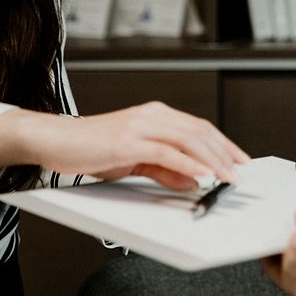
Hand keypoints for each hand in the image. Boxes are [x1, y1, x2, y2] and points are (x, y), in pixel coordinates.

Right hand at [0, 102, 249, 190]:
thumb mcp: (134, 161)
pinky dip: (189, 164)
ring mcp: (140, 126)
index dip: (223, 144)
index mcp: (154, 115)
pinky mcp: (129, 141)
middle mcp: (151, 115)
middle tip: (240, 172)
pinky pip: (167, 152)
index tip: (239, 161)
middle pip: (199, 131)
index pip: (198, 127)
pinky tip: (202, 175)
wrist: (55, 140)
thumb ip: (164, 169)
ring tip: (228, 177)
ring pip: (188, 139)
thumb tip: (193, 180)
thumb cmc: (90, 149)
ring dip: (213, 160)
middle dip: (225, 152)